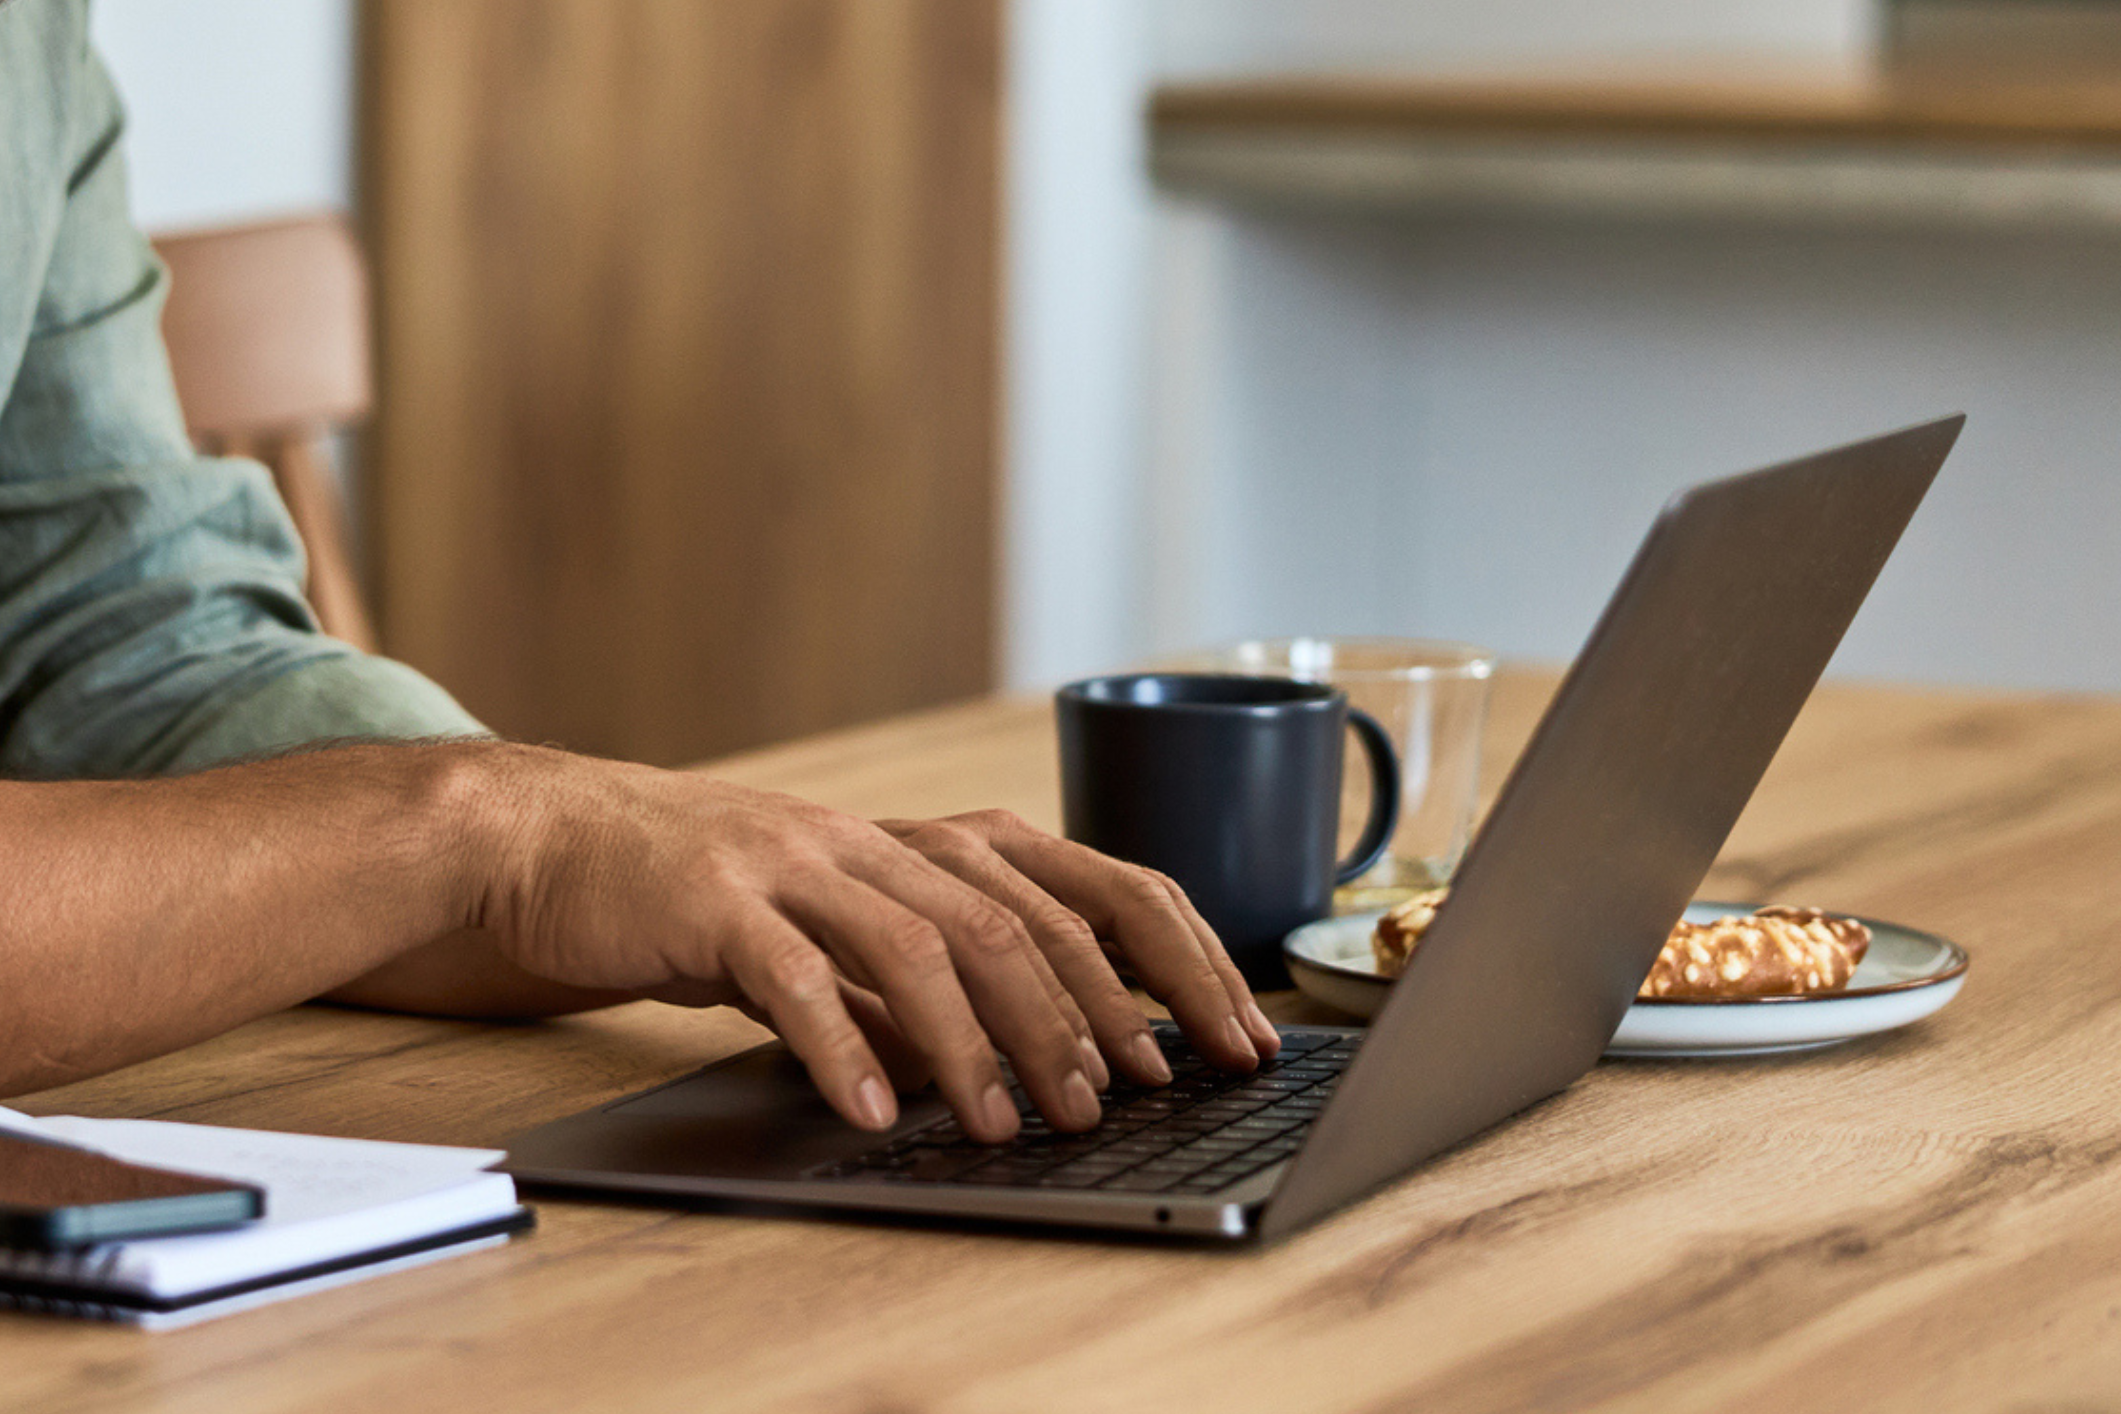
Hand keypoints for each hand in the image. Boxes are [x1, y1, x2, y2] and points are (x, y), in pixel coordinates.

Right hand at [469, 747, 1279, 1142]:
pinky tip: (878, 1112)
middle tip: (1135, 1100)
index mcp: (941, 843)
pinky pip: (796, 976)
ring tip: (1016, 1126)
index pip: (1097, 887)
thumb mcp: (857, 929)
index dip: (1177, 961)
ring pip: (924, 944)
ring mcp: (801, 859)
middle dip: (1095, 1017)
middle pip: (1025, 920)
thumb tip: (1043, 1060)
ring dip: (981, 1045)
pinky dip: (844, 1048)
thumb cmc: (725, 895)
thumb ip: (942, 982)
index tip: (1234, 1036)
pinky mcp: (718, 899)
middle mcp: (886, 840)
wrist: (566, 842)